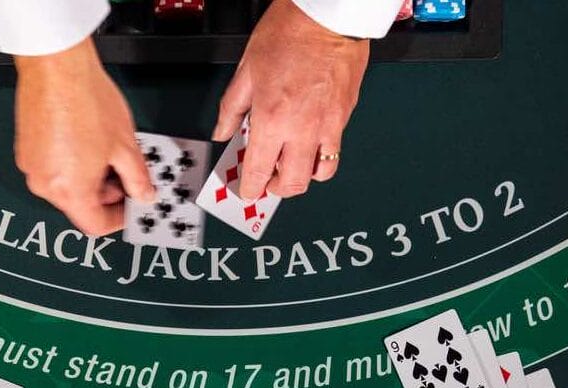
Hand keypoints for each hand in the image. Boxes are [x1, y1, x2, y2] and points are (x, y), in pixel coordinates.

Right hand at [13, 40, 155, 235]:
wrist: (56, 65)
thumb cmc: (85, 99)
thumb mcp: (125, 146)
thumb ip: (137, 178)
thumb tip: (143, 194)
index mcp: (69, 190)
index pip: (96, 225)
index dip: (118, 219)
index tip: (131, 207)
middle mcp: (44, 183)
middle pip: (80, 205)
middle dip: (106, 195)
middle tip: (126, 175)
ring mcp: (31, 166)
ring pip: (66, 186)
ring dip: (90, 178)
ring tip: (108, 152)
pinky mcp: (25, 149)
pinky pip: (52, 168)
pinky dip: (72, 164)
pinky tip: (88, 142)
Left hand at [213, 0, 369, 199]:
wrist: (328, 16)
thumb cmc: (289, 33)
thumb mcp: (247, 69)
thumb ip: (232, 108)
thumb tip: (223, 133)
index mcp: (272, 119)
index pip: (258, 173)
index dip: (250, 188)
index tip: (246, 190)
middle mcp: (302, 130)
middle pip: (292, 184)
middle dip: (275, 189)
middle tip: (266, 180)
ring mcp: (328, 126)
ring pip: (318, 174)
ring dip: (301, 177)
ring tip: (289, 165)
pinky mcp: (345, 117)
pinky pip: (334, 152)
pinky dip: (321, 158)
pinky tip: (308, 144)